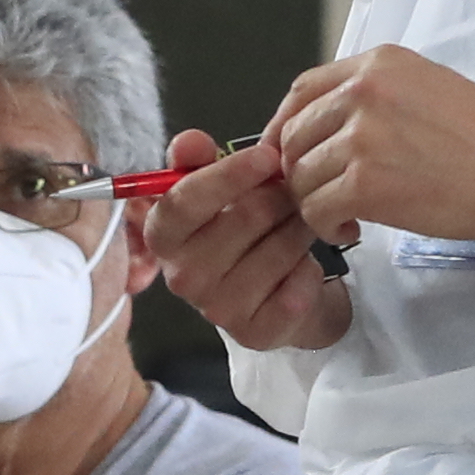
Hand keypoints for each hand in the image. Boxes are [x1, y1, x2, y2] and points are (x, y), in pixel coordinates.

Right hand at [133, 132, 350, 351]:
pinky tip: (302, 265)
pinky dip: (310, 268)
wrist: (270, 294)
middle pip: (245, 218)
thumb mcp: (215, 190)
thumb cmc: (239, 232)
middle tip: (293, 192)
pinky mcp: (255, 333)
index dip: (229, 174)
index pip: (184, 201)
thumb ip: (197, 161)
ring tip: (298, 225)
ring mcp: (217, 310)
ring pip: (280, 248)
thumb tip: (189, 141)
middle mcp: (181, 277)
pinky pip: (300, 283)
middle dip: (280, 197)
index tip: (269, 156)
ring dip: (300, 229)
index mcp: (163, 237)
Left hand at [267, 47, 474, 248]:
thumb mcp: (428, 88)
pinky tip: (351, 230)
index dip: (286, 125)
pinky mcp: (364, 182)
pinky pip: (316, 209)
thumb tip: (331, 130)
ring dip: (314, 203)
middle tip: (322, 195)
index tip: (288, 152)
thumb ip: (377, 98)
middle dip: (299, 171)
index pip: (303, 89)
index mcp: (378, 64)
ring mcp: (361, 136)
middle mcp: (362, 91)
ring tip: (344, 216)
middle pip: (295, 135)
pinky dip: (326, 226)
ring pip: (301, 176)